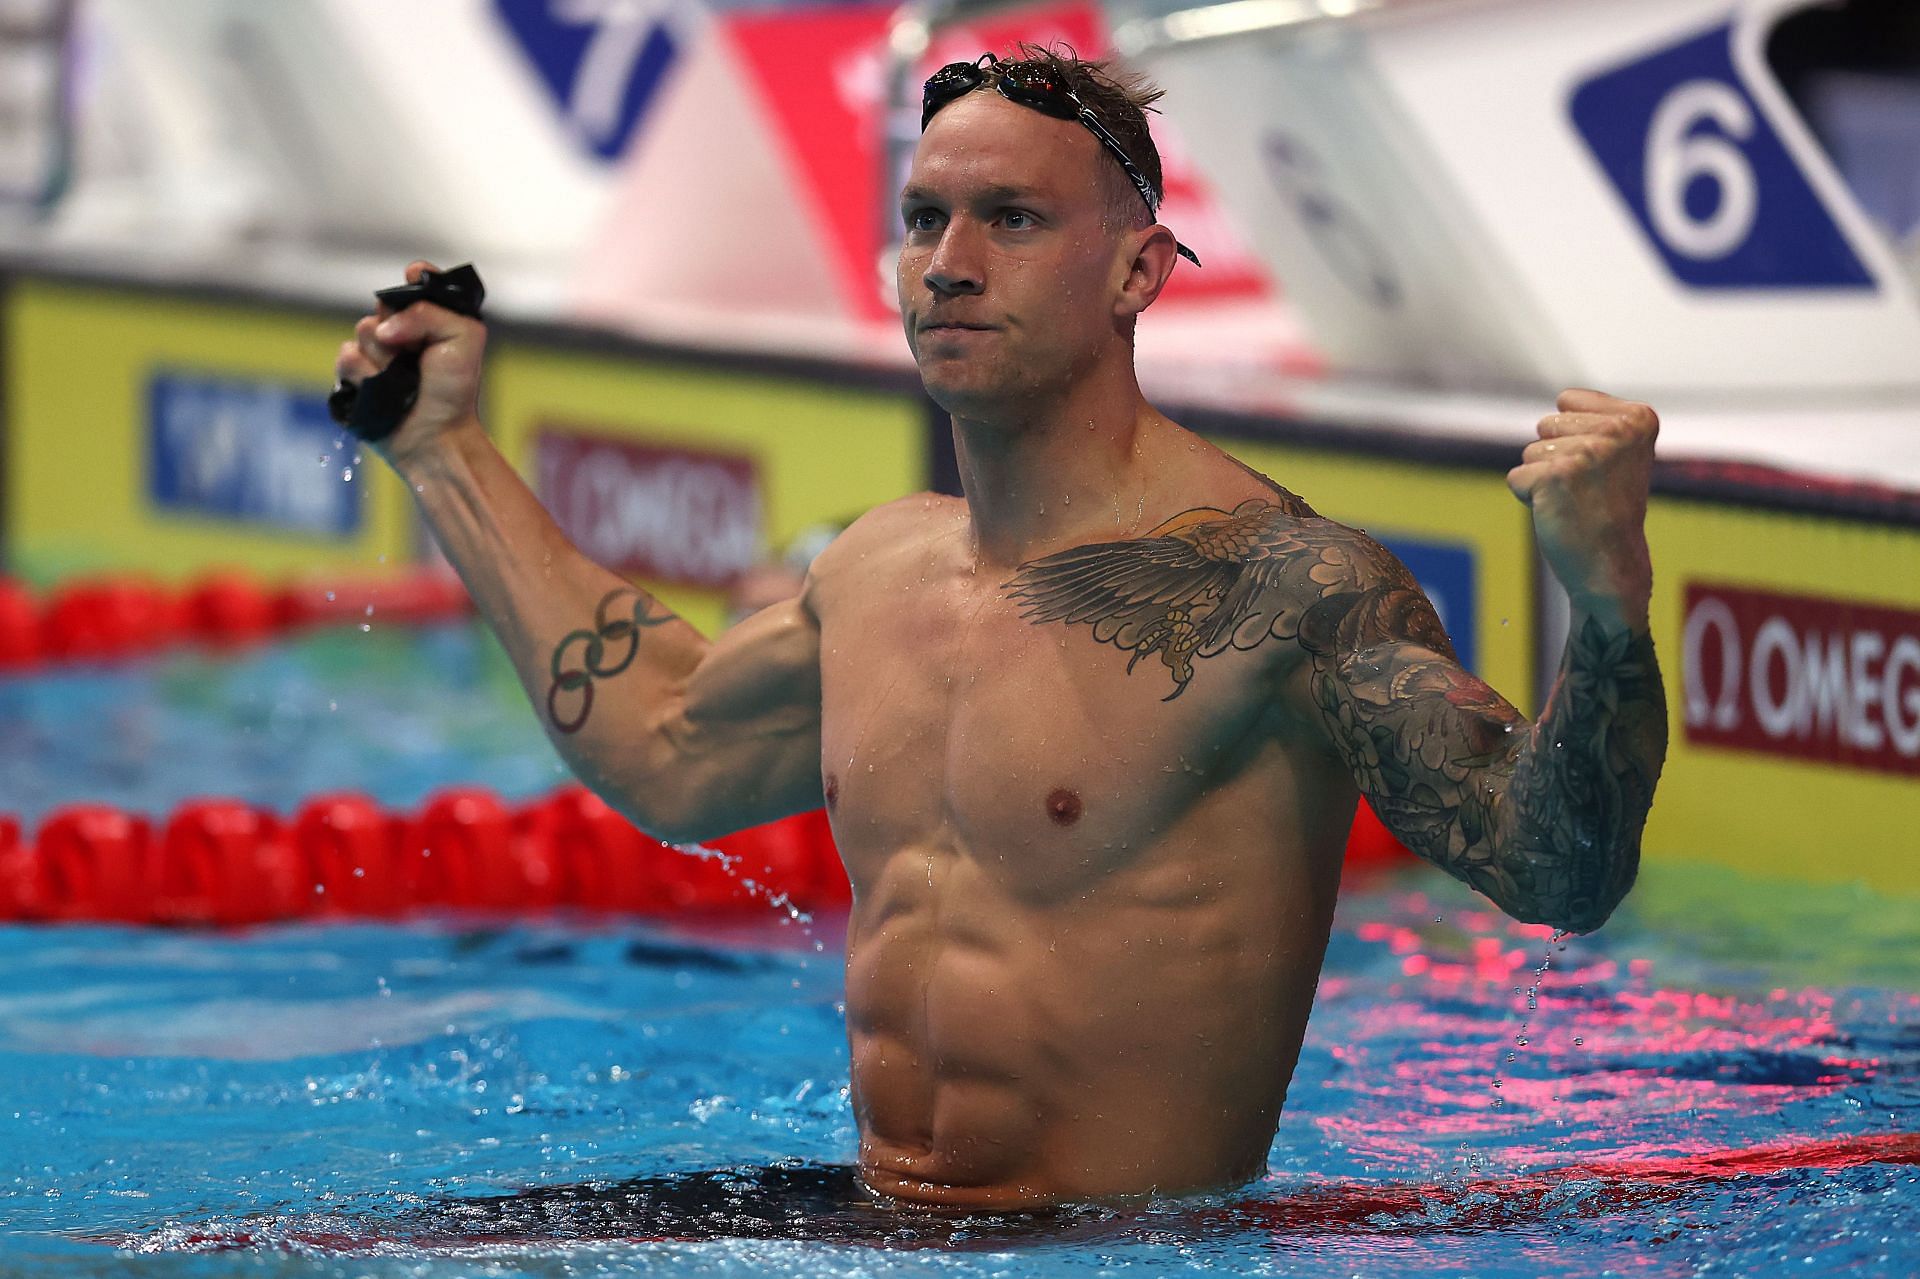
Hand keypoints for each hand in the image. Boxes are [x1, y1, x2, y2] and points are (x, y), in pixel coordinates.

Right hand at [333, 260, 487, 467]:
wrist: (436, 436)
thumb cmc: (454, 390)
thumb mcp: (464, 338)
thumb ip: (430, 314)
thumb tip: (384, 327)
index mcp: (430, 318)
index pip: (416, 280)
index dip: (413, 280)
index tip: (414, 281)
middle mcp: (401, 330)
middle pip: (383, 303)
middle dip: (398, 324)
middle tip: (416, 351)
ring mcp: (376, 351)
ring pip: (363, 330)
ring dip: (384, 356)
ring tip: (403, 379)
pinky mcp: (355, 373)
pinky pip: (347, 357)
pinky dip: (366, 375)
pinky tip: (384, 392)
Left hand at [1507, 389, 1657, 631]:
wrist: (1611, 566)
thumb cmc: (1608, 509)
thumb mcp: (1619, 453)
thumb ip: (1596, 421)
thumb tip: (1560, 400)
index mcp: (1638, 418)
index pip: (1567, 401)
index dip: (1572, 435)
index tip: (1601, 467)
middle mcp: (1616, 431)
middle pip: (1545, 424)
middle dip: (1555, 456)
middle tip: (1586, 489)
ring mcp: (1587, 453)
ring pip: (1530, 451)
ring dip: (1542, 478)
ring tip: (1574, 501)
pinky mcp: (1555, 477)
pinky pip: (1516, 478)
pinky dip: (1528, 498)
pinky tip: (1559, 513)